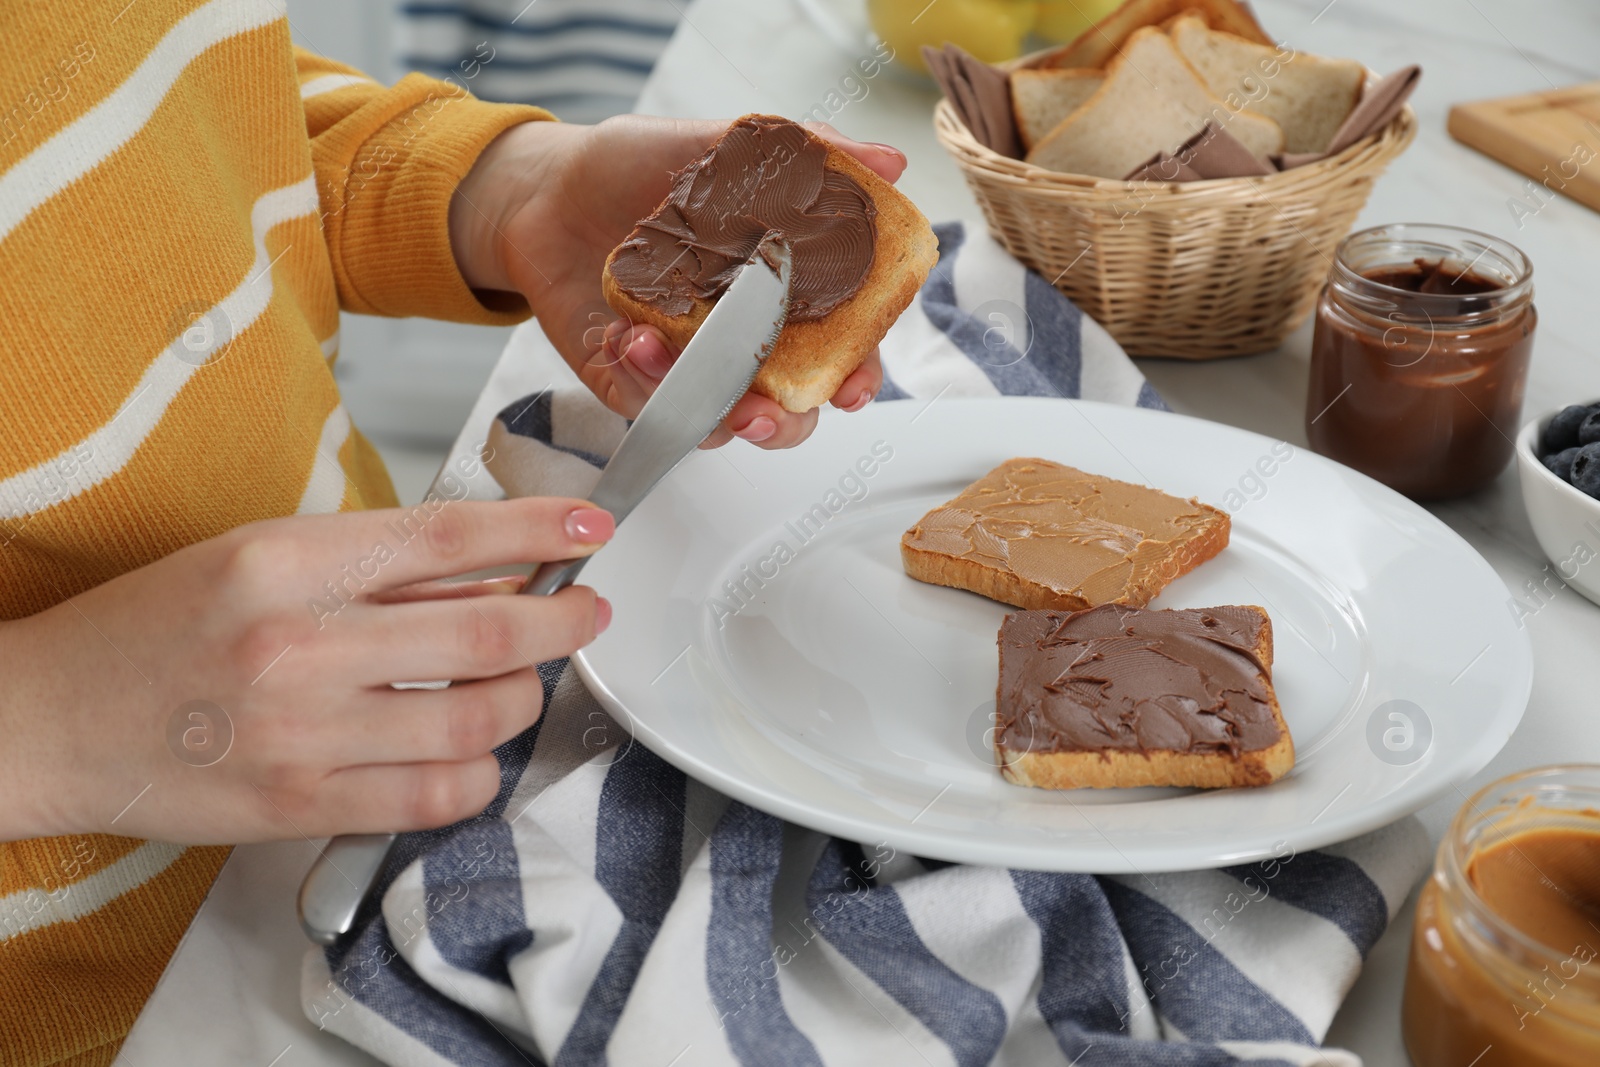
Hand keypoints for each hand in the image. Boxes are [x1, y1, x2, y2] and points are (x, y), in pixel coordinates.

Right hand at [0, 498, 612, 843]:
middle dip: (561, 622)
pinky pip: (432, 797)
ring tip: (525, 682)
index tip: (590, 527)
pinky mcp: (300, 805)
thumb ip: (372, 565)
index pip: (447, 536)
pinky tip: (476, 752)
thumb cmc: (154, 628)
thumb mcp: (256, 557)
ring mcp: (302, 734)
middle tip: (587, 613)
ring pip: (473, 720)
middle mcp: (298, 645)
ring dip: (525, 698)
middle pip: (482, 633)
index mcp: (285, 561)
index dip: (537, 529)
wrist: (49, 721)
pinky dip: (479, 775)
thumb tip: (490, 574)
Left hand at [449, 116, 908, 449]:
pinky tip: (625, 334)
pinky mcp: (635, 382)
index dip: (856, 374)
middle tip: (760, 413)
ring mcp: (690, 368)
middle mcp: (744, 341)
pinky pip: (649, 408)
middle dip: (782, 424)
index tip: (850, 387)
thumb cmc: (639, 165)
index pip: (841, 350)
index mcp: (785, 292)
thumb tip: (890, 162)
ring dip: (696, 403)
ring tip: (656, 347)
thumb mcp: (726, 144)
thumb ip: (808, 156)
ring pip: (719, 424)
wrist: (547, 185)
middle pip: (789, 411)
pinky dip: (641, 379)